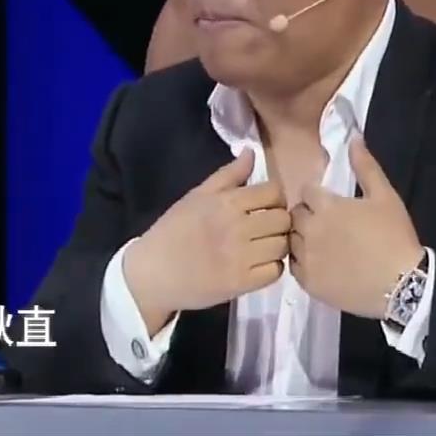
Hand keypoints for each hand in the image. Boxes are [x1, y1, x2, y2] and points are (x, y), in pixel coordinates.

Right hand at [124, 150, 289, 333]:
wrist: (152, 273)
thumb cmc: (173, 230)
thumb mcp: (197, 195)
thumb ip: (228, 174)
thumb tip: (252, 152)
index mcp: (226, 202)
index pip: (273, 192)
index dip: (274, 198)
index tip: (265, 206)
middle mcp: (237, 227)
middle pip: (282, 219)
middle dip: (278, 222)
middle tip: (265, 228)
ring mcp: (240, 257)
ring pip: (282, 245)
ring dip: (277, 245)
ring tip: (263, 246)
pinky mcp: (241, 283)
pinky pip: (275, 271)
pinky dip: (272, 267)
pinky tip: (259, 265)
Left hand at [290, 135, 423, 319]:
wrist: (401, 285)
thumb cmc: (394, 237)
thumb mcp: (385, 196)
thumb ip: (365, 166)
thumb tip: (353, 138)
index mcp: (326, 206)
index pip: (306, 192)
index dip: (318, 196)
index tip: (329, 203)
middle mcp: (309, 230)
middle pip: (294, 215)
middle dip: (307, 215)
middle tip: (326, 224)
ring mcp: (306, 258)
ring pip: (291, 240)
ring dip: (302, 238)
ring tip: (322, 244)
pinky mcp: (307, 283)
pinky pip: (293, 266)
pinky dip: (302, 262)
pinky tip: (320, 263)